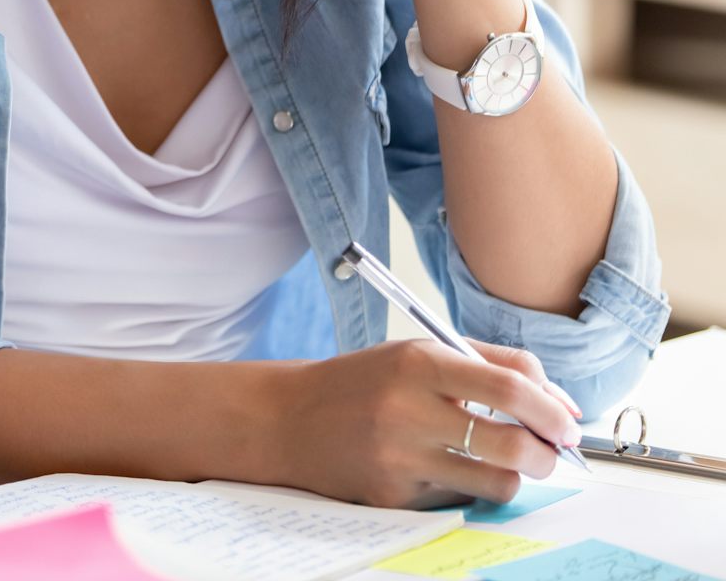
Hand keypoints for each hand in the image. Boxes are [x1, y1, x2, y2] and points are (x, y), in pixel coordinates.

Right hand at [272, 338, 581, 508]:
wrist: (288, 420)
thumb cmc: (362, 383)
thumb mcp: (417, 353)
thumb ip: (491, 365)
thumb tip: (561, 404)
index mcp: (418, 364)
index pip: (510, 389)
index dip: (552, 411)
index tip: (566, 423)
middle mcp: (408, 411)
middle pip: (514, 444)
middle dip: (548, 454)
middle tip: (550, 452)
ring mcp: (400, 459)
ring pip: (496, 482)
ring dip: (516, 476)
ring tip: (504, 463)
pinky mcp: (393, 496)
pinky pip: (460, 500)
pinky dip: (468, 488)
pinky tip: (449, 471)